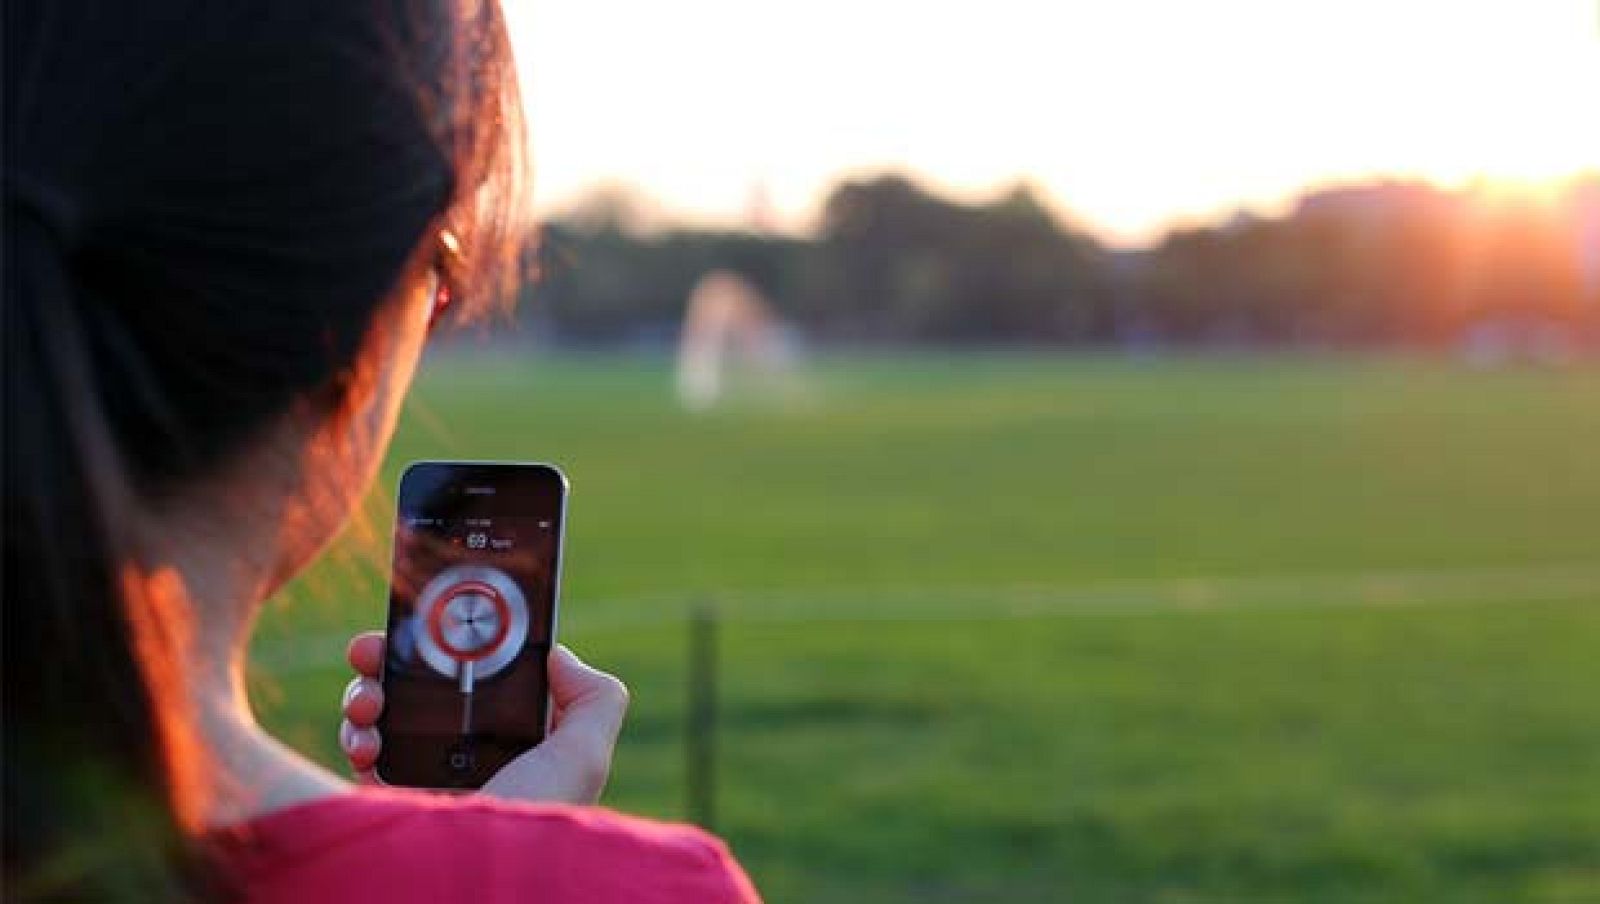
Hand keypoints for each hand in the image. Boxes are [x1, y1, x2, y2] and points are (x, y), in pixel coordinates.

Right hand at [341, 632, 628, 804]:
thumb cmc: (531, 826)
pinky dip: (355, 737)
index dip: (456, 646)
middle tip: (372, 650)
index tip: (430, 621)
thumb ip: (594, 698)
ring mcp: (427, 780)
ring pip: (386, 715)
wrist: (464, 887)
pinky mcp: (390, 804)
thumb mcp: (583, 756)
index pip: (483, 678)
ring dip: (366, 695)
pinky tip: (362, 742)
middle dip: (394, 661)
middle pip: (425, 689)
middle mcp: (471, 759)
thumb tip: (557, 654)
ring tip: (366, 703)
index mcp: (515, 743)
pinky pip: (362, 755)